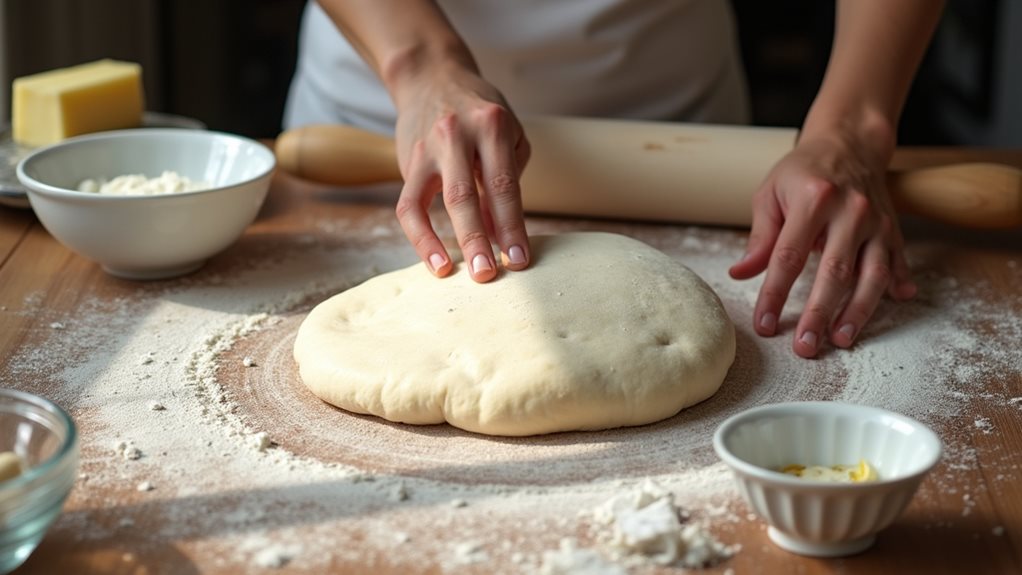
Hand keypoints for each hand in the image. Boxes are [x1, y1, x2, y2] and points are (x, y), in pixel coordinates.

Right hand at [391, 60, 531, 282]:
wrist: (431, 77)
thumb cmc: (479, 112)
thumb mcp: (507, 133)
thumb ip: (507, 181)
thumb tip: (501, 235)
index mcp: (491, 126)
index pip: (505, 185)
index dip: (512, 226)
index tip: (520, 259)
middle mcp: (457, 134)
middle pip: (467, 196)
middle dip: (479, 239)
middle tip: (488, 275)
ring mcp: (429, 149)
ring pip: (436, 202)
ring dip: (446, 242)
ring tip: (456, 274)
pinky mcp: (408, 163)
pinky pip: (409, 206)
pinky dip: (420, 238)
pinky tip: (435, 262)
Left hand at [728, 130, 916, 357]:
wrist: (848, 143)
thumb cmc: (801, 172)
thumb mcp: (770, 195)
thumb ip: (759, 238)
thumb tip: (740, 274)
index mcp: (813, 200)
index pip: (788, 257)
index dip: (775, 294)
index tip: (765, 324)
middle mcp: (850, 211)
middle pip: (834, 272)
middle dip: (818, 314)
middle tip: (805, 347)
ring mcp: (876, 220)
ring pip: (871, 273)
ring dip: (858, 311)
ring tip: (841, 340)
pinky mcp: (893, 228)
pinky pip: (897, 261)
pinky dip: (899, 283)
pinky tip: (899, 303)